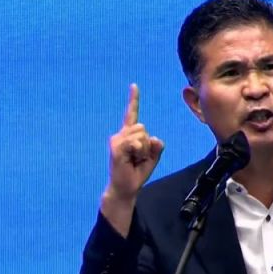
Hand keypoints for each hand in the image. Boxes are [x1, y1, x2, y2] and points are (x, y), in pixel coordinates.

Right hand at [106, 84, 164, 200]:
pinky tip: (131, 159)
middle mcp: (121, 134)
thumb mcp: (153, 158)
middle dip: (147, 145)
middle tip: (139, 158)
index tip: (134, 85)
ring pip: (141, 135)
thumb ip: (156, 146)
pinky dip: (139, 152)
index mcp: (129, 134)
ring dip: (143, 150)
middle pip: (143, 128)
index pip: (132, 114)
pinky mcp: (116, 148)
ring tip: (135, 159)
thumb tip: (154, 138)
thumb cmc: (137, 172)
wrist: (126, 187)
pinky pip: (135, 142)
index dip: (133, 99)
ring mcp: (117, 140)